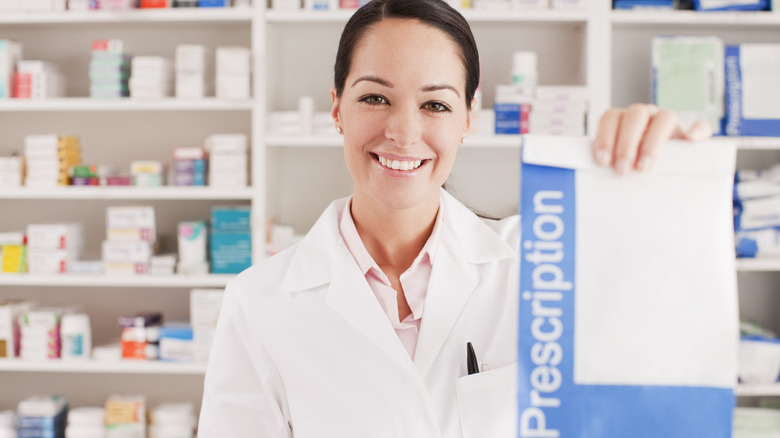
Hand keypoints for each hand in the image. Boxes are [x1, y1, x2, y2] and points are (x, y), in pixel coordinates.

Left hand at [591, 103, 712, 174]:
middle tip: (622, 169)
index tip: (602, 161)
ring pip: (665, 117)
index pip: (611, 117)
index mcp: (623, 120)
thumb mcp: (617, 164)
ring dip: (653, 142)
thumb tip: (594, 176)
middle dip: (626, 143)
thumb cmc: (630, 169)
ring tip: (644, 167)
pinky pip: (701, 128)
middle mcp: (646, 117)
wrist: (662, 177)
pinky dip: (698, 132)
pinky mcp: (691, 135)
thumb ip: (608, 164)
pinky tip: (691, 142)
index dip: (605, 137)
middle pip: (635, 116)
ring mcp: (669, 124)